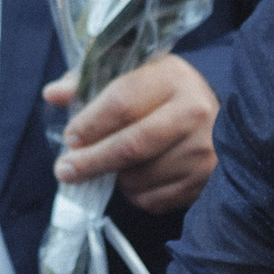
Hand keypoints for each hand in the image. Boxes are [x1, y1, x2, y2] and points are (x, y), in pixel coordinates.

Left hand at [45, 55, 218, 213]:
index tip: (70, 138)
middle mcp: (193, 114)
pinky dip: (134, 195)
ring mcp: (203, 152)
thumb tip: (53, 94)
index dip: (90, 124)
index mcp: (172, 79)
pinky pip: (154, 199)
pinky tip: (133, 179)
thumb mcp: (133, 73)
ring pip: (139, 178)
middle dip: (91, 162)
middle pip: (130, 147)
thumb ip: (90, 81)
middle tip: (64, 170)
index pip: (122, 103)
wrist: (220, 114)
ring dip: (114, 179)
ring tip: (109, 168)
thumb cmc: (164, 92)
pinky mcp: (204, 181)